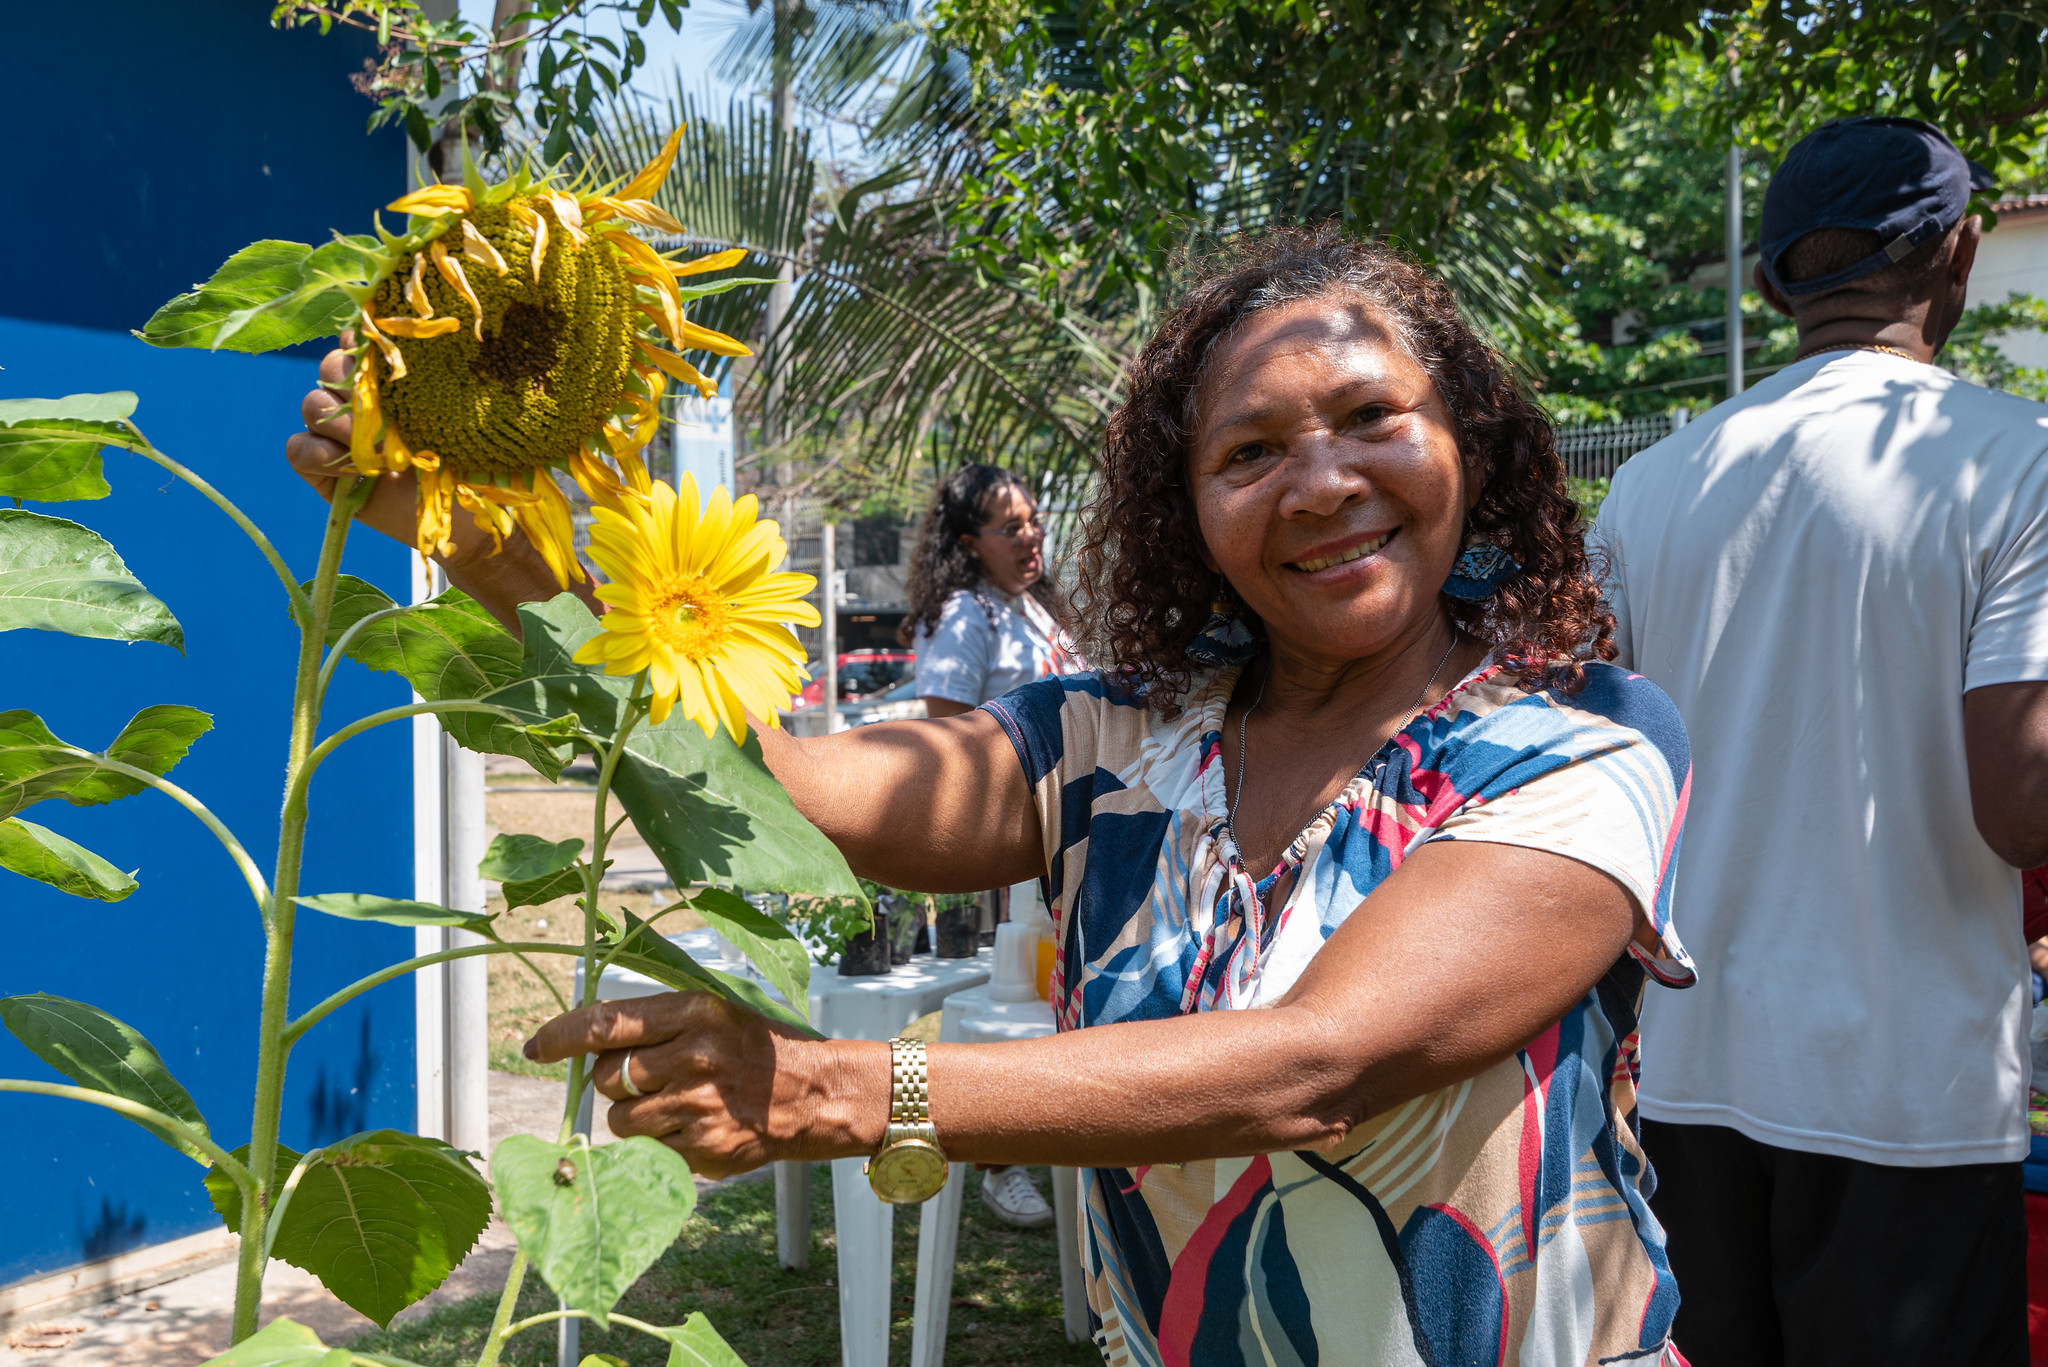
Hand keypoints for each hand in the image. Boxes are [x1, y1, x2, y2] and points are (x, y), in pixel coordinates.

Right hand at [285, 344, 498, 566]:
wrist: (460, 516)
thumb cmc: (465, 461)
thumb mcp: (449, 415)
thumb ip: (419, 381)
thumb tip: (390, 346)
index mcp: (385, 380)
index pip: (355, 341)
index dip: (364, 346)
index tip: (387, 363)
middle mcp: (355, 401)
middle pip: (329, 367)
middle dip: (354, 385)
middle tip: (388, 418)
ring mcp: (334, 434)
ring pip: (311, 404)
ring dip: (343, 425)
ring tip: (379, 454)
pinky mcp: (320, 469)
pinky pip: (297, 448)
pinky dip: (319, 454)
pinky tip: (352, 472)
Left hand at [523, 991, 885, 1178]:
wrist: (813, 1094)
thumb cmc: (753, 1049)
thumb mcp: (712, 1013)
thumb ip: (655, 1022)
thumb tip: (583, 1041)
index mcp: (695, 1012)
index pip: (606, 1023)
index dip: (560, 1037)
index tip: (533, 1047)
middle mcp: (694, 1057)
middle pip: (607, 1078)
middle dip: (614, 1082)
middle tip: (647, 1080)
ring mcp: (698, 1107)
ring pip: (619, 1121)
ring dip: (631, 1117)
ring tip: (672, 1106)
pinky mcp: (703, 1149)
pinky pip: (646, 1151)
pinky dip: (657, 1143)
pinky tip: (690, 1127)